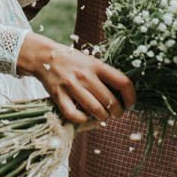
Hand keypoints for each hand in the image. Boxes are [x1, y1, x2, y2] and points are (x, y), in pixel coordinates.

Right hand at [17, 33, 135, 124]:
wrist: (45, 56)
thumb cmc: (72, 61)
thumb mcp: (91, 61)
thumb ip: (105, 75)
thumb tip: (122, 95)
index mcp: (97, 65)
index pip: (123, 82)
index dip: (131, 97)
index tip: (130, 104)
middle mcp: (86, 75)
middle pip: (110, 101)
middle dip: (117, 112)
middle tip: (116, 113)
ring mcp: (71, 86)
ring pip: (95, 110)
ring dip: (102, 117)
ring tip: (103, 116)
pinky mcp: (58, 95)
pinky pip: (74, 115)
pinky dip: (83, 120)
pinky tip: (85, 117)